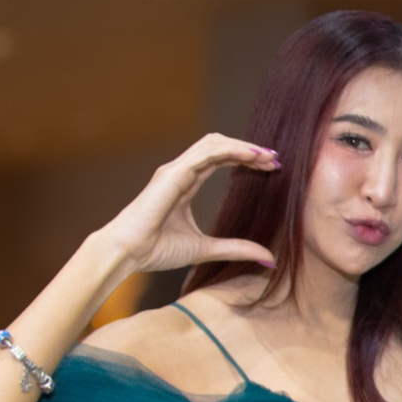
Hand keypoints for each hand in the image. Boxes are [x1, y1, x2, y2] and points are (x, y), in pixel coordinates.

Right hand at [97, 133, 281, 274]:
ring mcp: (176, 170)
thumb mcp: (207, 250)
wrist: (127, 253)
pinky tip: (251, 155)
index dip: (245, 159)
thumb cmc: (156, 250)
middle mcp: (181, 172)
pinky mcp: (173, 174)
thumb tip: (269, 257)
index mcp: (186, 183)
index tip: (270, 167)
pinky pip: (206, 154)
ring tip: (267, 156)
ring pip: (214, 144)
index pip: (220, 160)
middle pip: (220, 147)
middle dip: (248, 149)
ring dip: (243, 146)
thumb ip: (237, 249)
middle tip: (274, 159)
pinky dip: (231, 150)